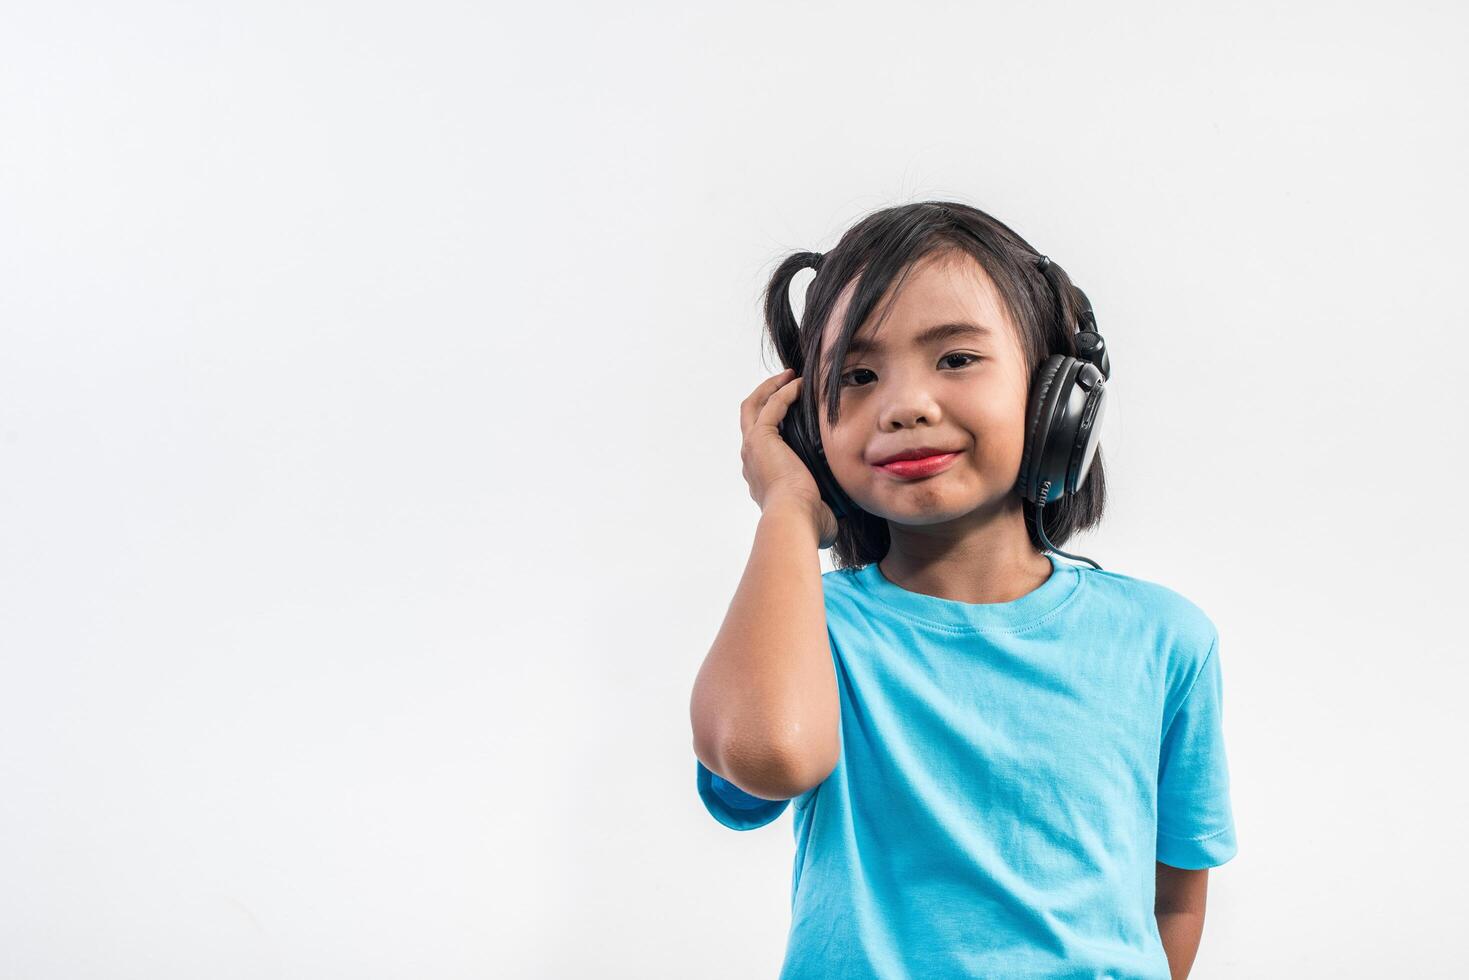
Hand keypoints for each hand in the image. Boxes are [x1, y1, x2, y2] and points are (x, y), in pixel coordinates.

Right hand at [739, 368, 838, 548]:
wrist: (795, 519)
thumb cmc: (807, 523)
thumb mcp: (814, 510)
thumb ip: (821, 506)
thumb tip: (839, 514)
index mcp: (760, 477)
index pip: (761, 442)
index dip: (773, 422)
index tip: (792, 410)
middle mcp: (751, 460)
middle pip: (749, 417)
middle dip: (765, 396)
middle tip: (786, 381)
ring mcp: (752, 448)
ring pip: (754, 406)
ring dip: (771, 387)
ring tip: (791, 376)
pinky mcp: (761, 438)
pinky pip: (771, 405)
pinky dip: (784, 391)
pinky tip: (799, 384)